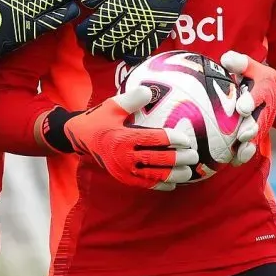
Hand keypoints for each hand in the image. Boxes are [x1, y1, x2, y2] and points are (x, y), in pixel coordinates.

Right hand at [64, 86, 198, 190]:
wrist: (81, 138)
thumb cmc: (100, 119)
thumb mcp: (113, 106)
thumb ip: (131, 99)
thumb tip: (150, 91)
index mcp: (122, 138)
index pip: (153, 140)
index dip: (171, 139)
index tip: (186, 139)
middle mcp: (124, 157)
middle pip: (157, 159)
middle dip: (178, 159)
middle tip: (194, 156)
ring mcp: (123, 171)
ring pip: (154, 176)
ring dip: (173, 175)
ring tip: (189, 172)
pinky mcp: (123, 178)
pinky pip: (145, 184)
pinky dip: (160, 185)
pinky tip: (174, 183)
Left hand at [76, 0, 204, 63]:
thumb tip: (85, 2)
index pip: (104, 17)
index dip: (90, 28)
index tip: (81, 33)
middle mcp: (138, 12)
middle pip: (115, 33)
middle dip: (100, 42)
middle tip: (89, 47)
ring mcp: (152, 21)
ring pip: (131, 41)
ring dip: (116, 49)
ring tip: (105, 53)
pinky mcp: (164, 25)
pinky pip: (151, 43)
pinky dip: (139, 52)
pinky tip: (128, 57)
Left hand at [221, 51, 275, 165]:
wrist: (270, 91)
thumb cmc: (252, 76)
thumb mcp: (250, 66)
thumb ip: (240, 62)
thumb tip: (226, 59)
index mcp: (265, 88)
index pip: (260, 94)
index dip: (252, 101)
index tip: (243, 107)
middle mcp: (266, 108)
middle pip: (260, 120)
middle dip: (252, 128)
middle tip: (242, 134)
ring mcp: (262, 123)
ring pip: (257, 137)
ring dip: (249, 146)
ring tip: (240, 154)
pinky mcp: (256, 134)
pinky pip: (251, 146)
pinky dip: (244, 155)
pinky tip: (233, 162)